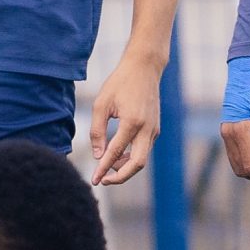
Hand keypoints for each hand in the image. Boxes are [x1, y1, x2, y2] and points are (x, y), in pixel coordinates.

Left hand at [88, 48, 164, 187]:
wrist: (144, 68)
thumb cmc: (120, 83)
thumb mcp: (101, 104)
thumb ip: (97, 131)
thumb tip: (98, 156)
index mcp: (132, 122)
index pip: (116, 152)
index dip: (104, 168)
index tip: (95, 179)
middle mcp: (147, 129)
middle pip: (137, 164)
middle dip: (120, 177)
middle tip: (104, 180)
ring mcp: (154, 130)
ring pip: (142, 159)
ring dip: (124, 167)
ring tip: (106, 164)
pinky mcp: (155, 129)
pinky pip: (144, 150)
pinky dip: (131, 157)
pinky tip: (117, 154)